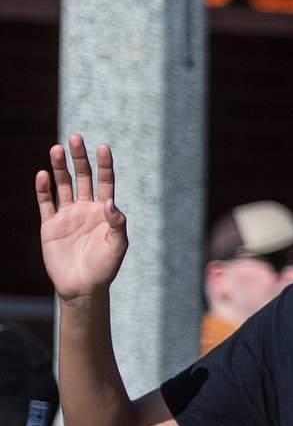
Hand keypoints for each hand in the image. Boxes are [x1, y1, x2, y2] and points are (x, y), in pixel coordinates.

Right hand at [35, 136, 127, 304]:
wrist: (83, 287)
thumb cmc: (105, 267)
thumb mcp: (117, 246)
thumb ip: (117, 224)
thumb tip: (109, 203)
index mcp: (104, 211)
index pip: (105, 182)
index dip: (104, 165)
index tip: (102, 147)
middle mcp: (85, 209)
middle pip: (82, 177)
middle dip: (79, 158)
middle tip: (75, 138)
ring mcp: (67, 216)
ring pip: (62, 185)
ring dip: (59, 168)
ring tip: (56, 149)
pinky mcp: (50, 225)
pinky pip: (45, 203)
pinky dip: (43, 189)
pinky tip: (42, 174)